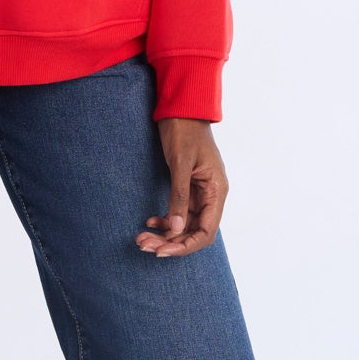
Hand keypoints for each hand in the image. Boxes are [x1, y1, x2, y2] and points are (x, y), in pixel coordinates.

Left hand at [137, 118, 228, 256]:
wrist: (182, 108)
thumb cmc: (184, 131)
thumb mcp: (180, 164)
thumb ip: (179, 196)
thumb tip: (175, 229)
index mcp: (216, 191)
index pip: (206, 232)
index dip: (185, 246)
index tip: (162, 251)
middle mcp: (211, 195)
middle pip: (193, 231)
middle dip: (169, 242)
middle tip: (143, 244)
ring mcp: (200, 192)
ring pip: (183, 224)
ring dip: (164, 234)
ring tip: (141, 238)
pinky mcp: (188, 187)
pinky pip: (179, 212)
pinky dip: (164, 220)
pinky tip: (148, 221)